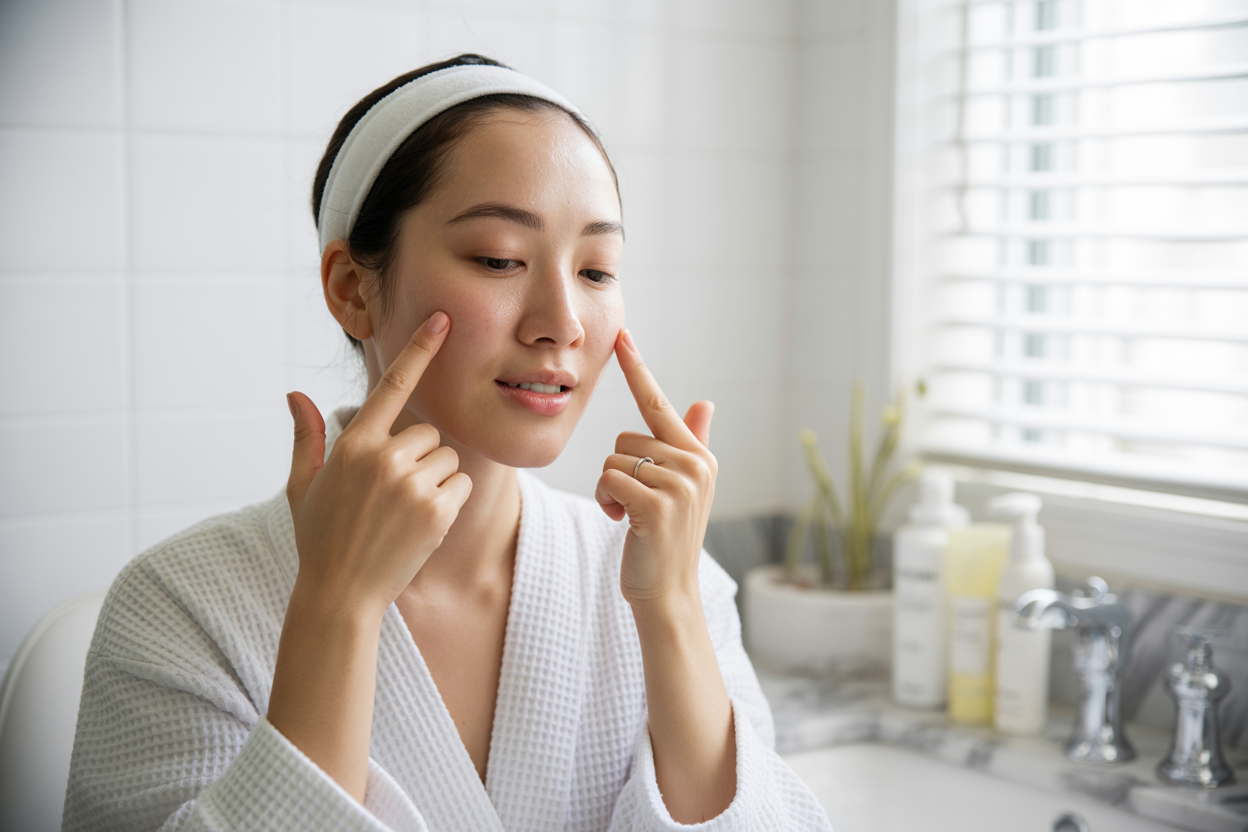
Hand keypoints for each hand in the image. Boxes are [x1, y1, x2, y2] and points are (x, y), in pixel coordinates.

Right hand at [285, 311, 471, 615]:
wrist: (340, 594)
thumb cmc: (320, 538)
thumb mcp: (303, 486)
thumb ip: (307, 436)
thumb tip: (295, 394)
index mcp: (353, 445)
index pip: (392, 386)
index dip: (419, 350)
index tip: (442, 320)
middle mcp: (384, 459)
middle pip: (429, 433)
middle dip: (419, 457)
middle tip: (393, 493)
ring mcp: (412, 486)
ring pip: (447, 459)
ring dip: (435, 480)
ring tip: (404, 511)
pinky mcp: (437, 512)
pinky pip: (461, 486)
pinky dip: (450, 501)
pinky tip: (421, 525)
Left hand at [595, 329, 716, 606]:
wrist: (668, 592)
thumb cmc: (667, 538)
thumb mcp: (682, 489)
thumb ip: (691, 443)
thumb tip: (703, 402)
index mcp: (698, 456)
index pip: (659, 403)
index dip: (637, 368)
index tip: (621, 335)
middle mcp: (695, 464)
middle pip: (625, 436)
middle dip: (617, 469)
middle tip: (634, 503)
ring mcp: (680, 485)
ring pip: (613, 458)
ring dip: (609, 488)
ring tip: (630, 515)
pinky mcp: (657, 505)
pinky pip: (609, 480)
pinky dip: (606, 501)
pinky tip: (623, 523)